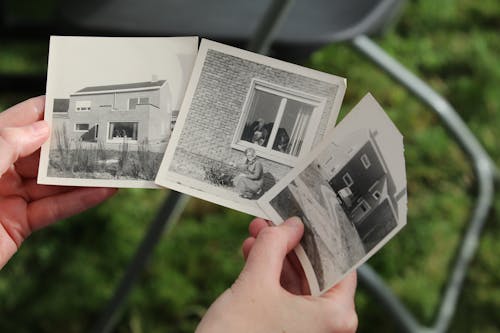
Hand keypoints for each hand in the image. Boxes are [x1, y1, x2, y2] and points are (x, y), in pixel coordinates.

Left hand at [0, 96, 116, 267]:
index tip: (76, 105)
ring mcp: (9, 198)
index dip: (47, 112)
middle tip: (103, 138)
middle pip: (42, 153)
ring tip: (111, 165)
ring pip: (53, 182)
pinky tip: (102, 192)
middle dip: (72, 146)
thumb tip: (43, 128)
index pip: (19, 122)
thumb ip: (8, 143)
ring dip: (83, 176)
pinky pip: (55, 210)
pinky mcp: (20, 224)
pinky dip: (80, 201)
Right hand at [196, 217, 357, 332]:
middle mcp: (329, 326)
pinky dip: (271, 277)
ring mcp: (309, 331)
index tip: (305, 216)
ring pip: (299, 283)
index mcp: (336, 316)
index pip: (339, 263)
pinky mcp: (290, 332)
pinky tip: (253, 256)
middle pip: (316, 271)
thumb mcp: (255, 282)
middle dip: (290, 244)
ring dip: (277, 257)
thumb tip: (289, 225)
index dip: (319, 236)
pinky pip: (287, 298)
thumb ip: (273, 246)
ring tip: (256, 235)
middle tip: (272, 223)